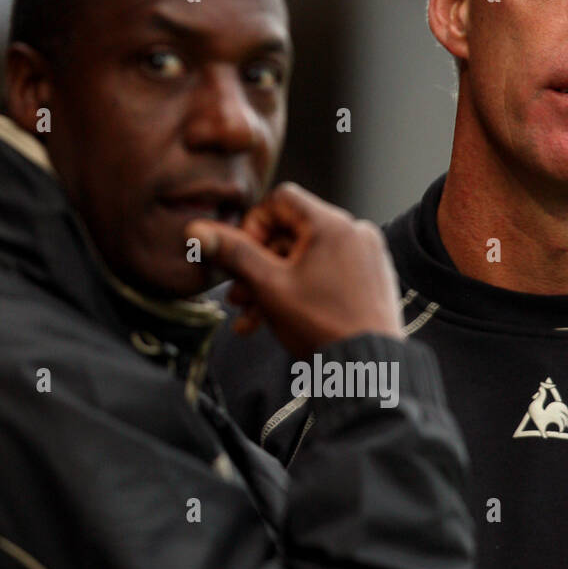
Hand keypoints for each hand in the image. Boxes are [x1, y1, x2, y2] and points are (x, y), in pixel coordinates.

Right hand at [187, 182, 403, 356]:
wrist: (368, 368)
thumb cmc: (322, 325)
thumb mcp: (268, 287)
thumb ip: (233, 255)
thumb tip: (197, 230)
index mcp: (332, 224)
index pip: (281, 199)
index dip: (253, 225)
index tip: (241, 257)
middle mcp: (353, 233)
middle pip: (291, 233)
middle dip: (257, 266)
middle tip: (237, 295)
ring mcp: (365, 257)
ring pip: (305, 259)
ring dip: (272, 284)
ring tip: (250, 316)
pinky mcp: (370, 281)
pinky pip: (327, 275)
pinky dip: (300, 291)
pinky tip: (276, 320)